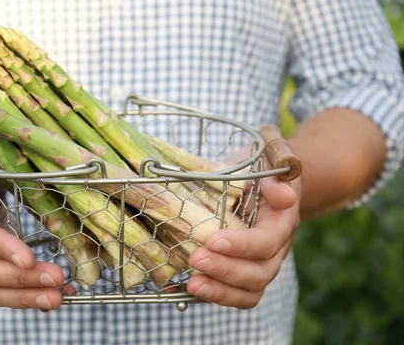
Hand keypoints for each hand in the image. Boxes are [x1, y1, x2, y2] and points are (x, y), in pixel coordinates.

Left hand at [187, 161, 300, 308]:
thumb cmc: (260, 172)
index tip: (213, 240)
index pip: (266, 242)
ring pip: (248, 293)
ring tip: (192, 284)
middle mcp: (274, 252)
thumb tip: (282, 195)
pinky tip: (179, 291)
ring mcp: (258, 266)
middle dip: (225, 270)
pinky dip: (207, 296)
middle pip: (258, 275)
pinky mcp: (240, 274)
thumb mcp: (268, 165)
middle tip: (195, 259)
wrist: (263, 185)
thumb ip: (274, 179)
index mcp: (281, 224)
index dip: (242, 246)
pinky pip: (230, 294)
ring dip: (219, 292)